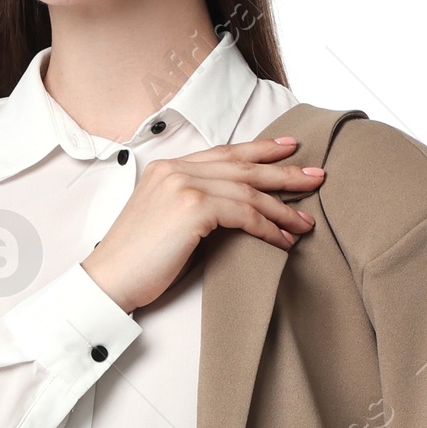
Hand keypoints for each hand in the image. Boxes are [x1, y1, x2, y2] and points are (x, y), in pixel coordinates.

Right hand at [81, 135, 324, 312]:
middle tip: (317, 175)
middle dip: (284, 171)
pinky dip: (268, 227)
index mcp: (168, 167)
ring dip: (282, 207)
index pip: (223, 153)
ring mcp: (184, 185)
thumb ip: (193, 204)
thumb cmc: (136, 261)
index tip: (288, 148)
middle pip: (242, 166)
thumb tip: (233, 211)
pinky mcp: (192, 208)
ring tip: (306, 222)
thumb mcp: (164, 220)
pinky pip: (244, 214)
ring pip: (248, 191)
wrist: (109, 279)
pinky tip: (283, 240)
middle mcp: (176, 169)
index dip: (259, 150)